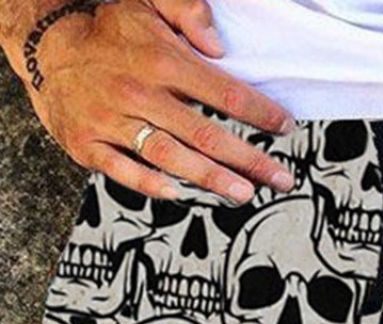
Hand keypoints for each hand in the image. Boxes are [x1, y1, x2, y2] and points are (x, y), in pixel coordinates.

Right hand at [9, 0, 296, 200]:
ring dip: (211, 179)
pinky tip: (180, 194)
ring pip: (171, 157)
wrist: (46, 47)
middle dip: (249, 160)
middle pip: (205, 135)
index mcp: (160, 60)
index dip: (259, 112)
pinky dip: (151, 184)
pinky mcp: (89, 145)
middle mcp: (139, 94)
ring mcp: (113, 122)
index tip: (285, 126)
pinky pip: (124, 170)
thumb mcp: (146, 3)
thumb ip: (187, 11)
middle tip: (281, 178)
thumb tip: (219, 45)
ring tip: (245, 193)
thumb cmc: (108, 30)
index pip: (223, 92)